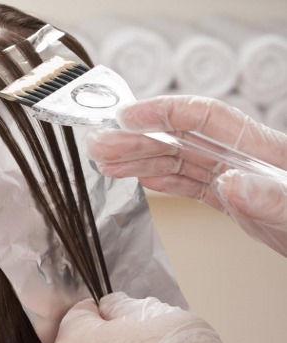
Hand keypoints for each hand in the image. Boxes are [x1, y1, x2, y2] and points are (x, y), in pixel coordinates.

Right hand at [86, 95, 286, 255]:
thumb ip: (269, 198)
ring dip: (140, 161)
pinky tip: (140, 179)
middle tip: (102, 144)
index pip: (202, 119)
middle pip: (179, 140)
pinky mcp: (228, 198)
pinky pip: (187, 184)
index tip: (130, 116)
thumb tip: (230, 182)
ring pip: (177, 162)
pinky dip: (161, 181)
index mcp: (260, 149)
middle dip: (137, 140)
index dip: (163, 113)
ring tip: (108, 162)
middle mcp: (240, 158)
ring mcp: (232, 177)